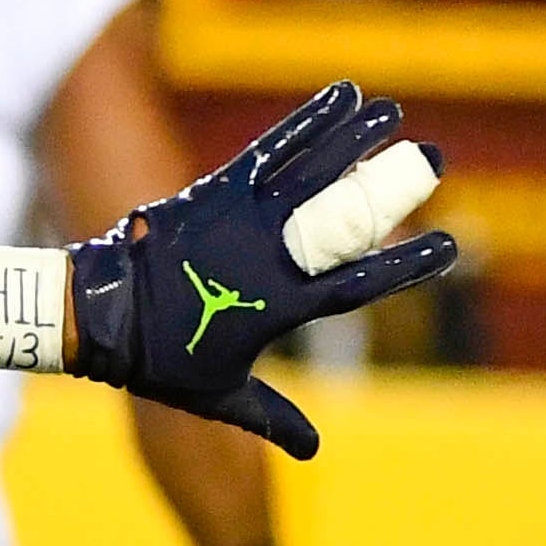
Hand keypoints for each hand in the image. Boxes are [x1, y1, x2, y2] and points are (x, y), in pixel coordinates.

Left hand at [67, 82, 457, 458]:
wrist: (97, 316)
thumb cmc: (158, 361)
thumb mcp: (218, 395)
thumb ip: (272, 416)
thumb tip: (314, 451)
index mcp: (279, 307)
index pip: (357, 285)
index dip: (405, 265)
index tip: (449, 247)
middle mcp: (268, 257)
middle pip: (343, 213)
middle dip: (392, 183)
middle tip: (434, 158)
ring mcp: (242, 219)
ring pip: (312, 169)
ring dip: (355, 136)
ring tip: (393, 111)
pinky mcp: (215, 190)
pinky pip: (271, 148)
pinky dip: (307, 122)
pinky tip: (342, 95)